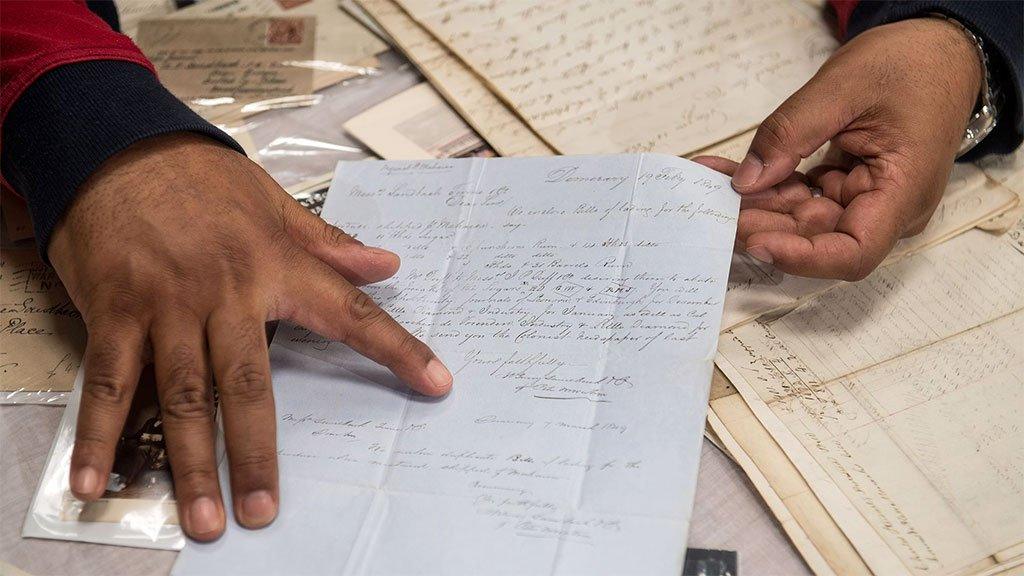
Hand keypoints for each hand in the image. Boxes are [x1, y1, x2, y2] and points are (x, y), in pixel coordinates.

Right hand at [50, 133, 452, 540]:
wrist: (116, 146)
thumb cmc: (202, 178)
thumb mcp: (273, 202)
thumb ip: (328, 243)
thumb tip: (387, 262)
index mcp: (275, 263)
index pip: (347, 313)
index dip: (396, 348)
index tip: (435, 383)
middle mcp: (224, 292)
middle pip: (246, 383)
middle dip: (256, 451)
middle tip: (264, 508)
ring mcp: (166, 306)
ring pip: (181, 395)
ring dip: (190, 462)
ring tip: (204, 516)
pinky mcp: (114, 312)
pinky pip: (107, 381)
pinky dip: (98, 433)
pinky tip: (93, 479)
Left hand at [696, 17, 981, 279]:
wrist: (940, 51)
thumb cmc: (911, 64)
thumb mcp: (844, 86)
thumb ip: (792, 133)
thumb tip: (747, 181)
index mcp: (903, 192)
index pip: (853, 252)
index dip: (802, 257)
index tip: (755, 240)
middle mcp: (887, 209)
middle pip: (817, 238)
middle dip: (764, 224)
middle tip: (714, 205)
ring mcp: (865, 200)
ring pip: (801, 220)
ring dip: (756, 205)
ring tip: (712, 184)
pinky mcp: (847, 188)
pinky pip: (801, 197)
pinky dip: (767, 186)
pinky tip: (727, 173)